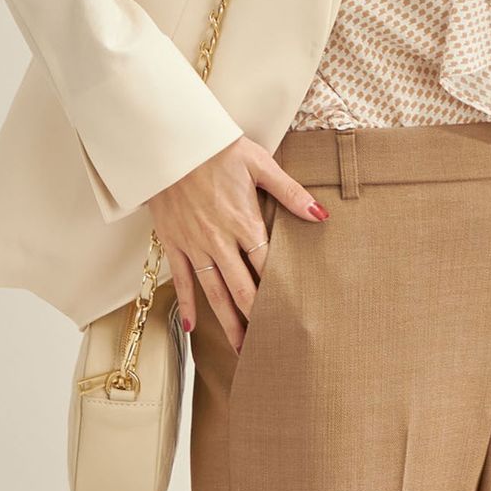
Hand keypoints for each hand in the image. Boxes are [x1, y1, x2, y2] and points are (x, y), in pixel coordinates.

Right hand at [145, 133, 329, 351]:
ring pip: (214, 292)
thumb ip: (290, 191)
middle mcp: (219, 240)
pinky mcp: (172, 242)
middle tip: (270, 346)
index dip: (281, 292)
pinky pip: (180, 280)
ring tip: (241, 349)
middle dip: (257, 319)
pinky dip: (187, 304)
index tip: (295, 315)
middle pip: (241, 288)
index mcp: (244, 221)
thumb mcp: (259, 163)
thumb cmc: (217, 148)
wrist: (170, 141)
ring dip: (228, 322)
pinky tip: (193, 327)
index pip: (267, 265)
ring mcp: (193, 244)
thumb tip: (320, 215)